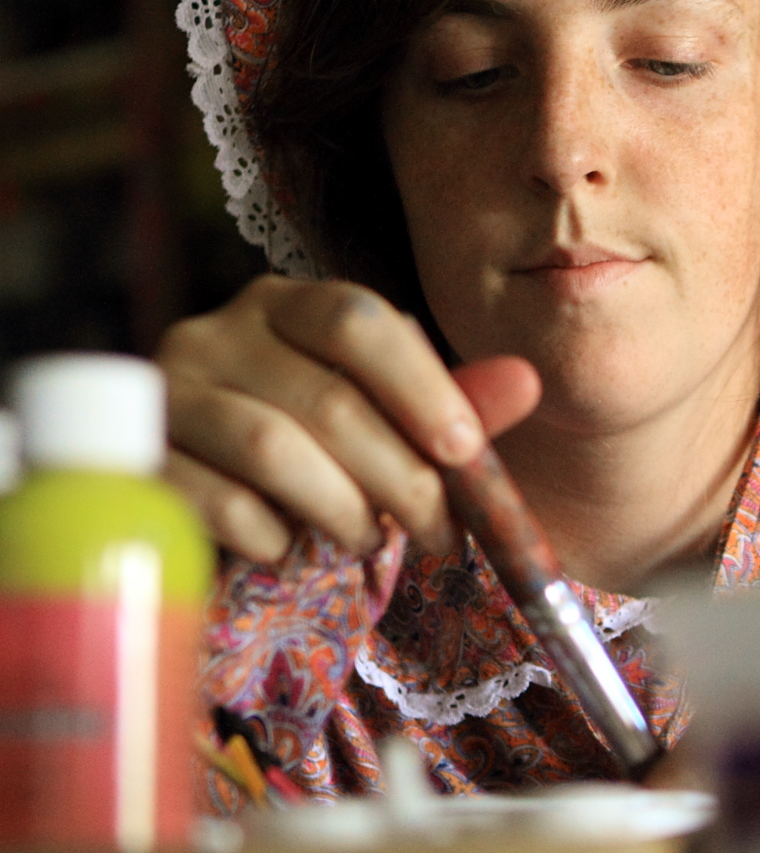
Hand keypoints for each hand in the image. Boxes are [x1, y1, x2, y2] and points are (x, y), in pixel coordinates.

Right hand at [157, 275, 539, 562]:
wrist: (215, 503)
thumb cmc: (322, 454)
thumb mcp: (395, 424)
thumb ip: (458, 406)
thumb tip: (527, 381)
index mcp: (289, 304)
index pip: (358, 319)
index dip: (422, 387)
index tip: (467, 453)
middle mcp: (217, 332)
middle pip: (326, 398)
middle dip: (402, 478)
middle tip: (441, 532)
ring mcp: (167, 394)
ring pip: (272, 451)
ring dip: (342, 511)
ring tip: (369, 539)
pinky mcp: (139, 461)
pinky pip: (215, 503)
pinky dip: (272, 537)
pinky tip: (292, 548)